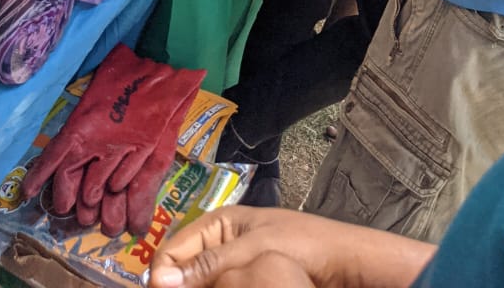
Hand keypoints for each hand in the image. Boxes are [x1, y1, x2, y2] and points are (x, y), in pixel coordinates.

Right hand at [150, 206, 431, 287]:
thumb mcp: (254, 250)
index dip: (161, 273)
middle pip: (181, 270)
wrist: (341, 262)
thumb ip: (210, 264)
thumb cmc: (301, 243)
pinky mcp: (243, 283)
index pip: (173, 247)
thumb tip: (162, 280)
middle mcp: (219, 244)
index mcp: (219, 223)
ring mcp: (231, 266)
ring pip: (196, 285)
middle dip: (176, 285)